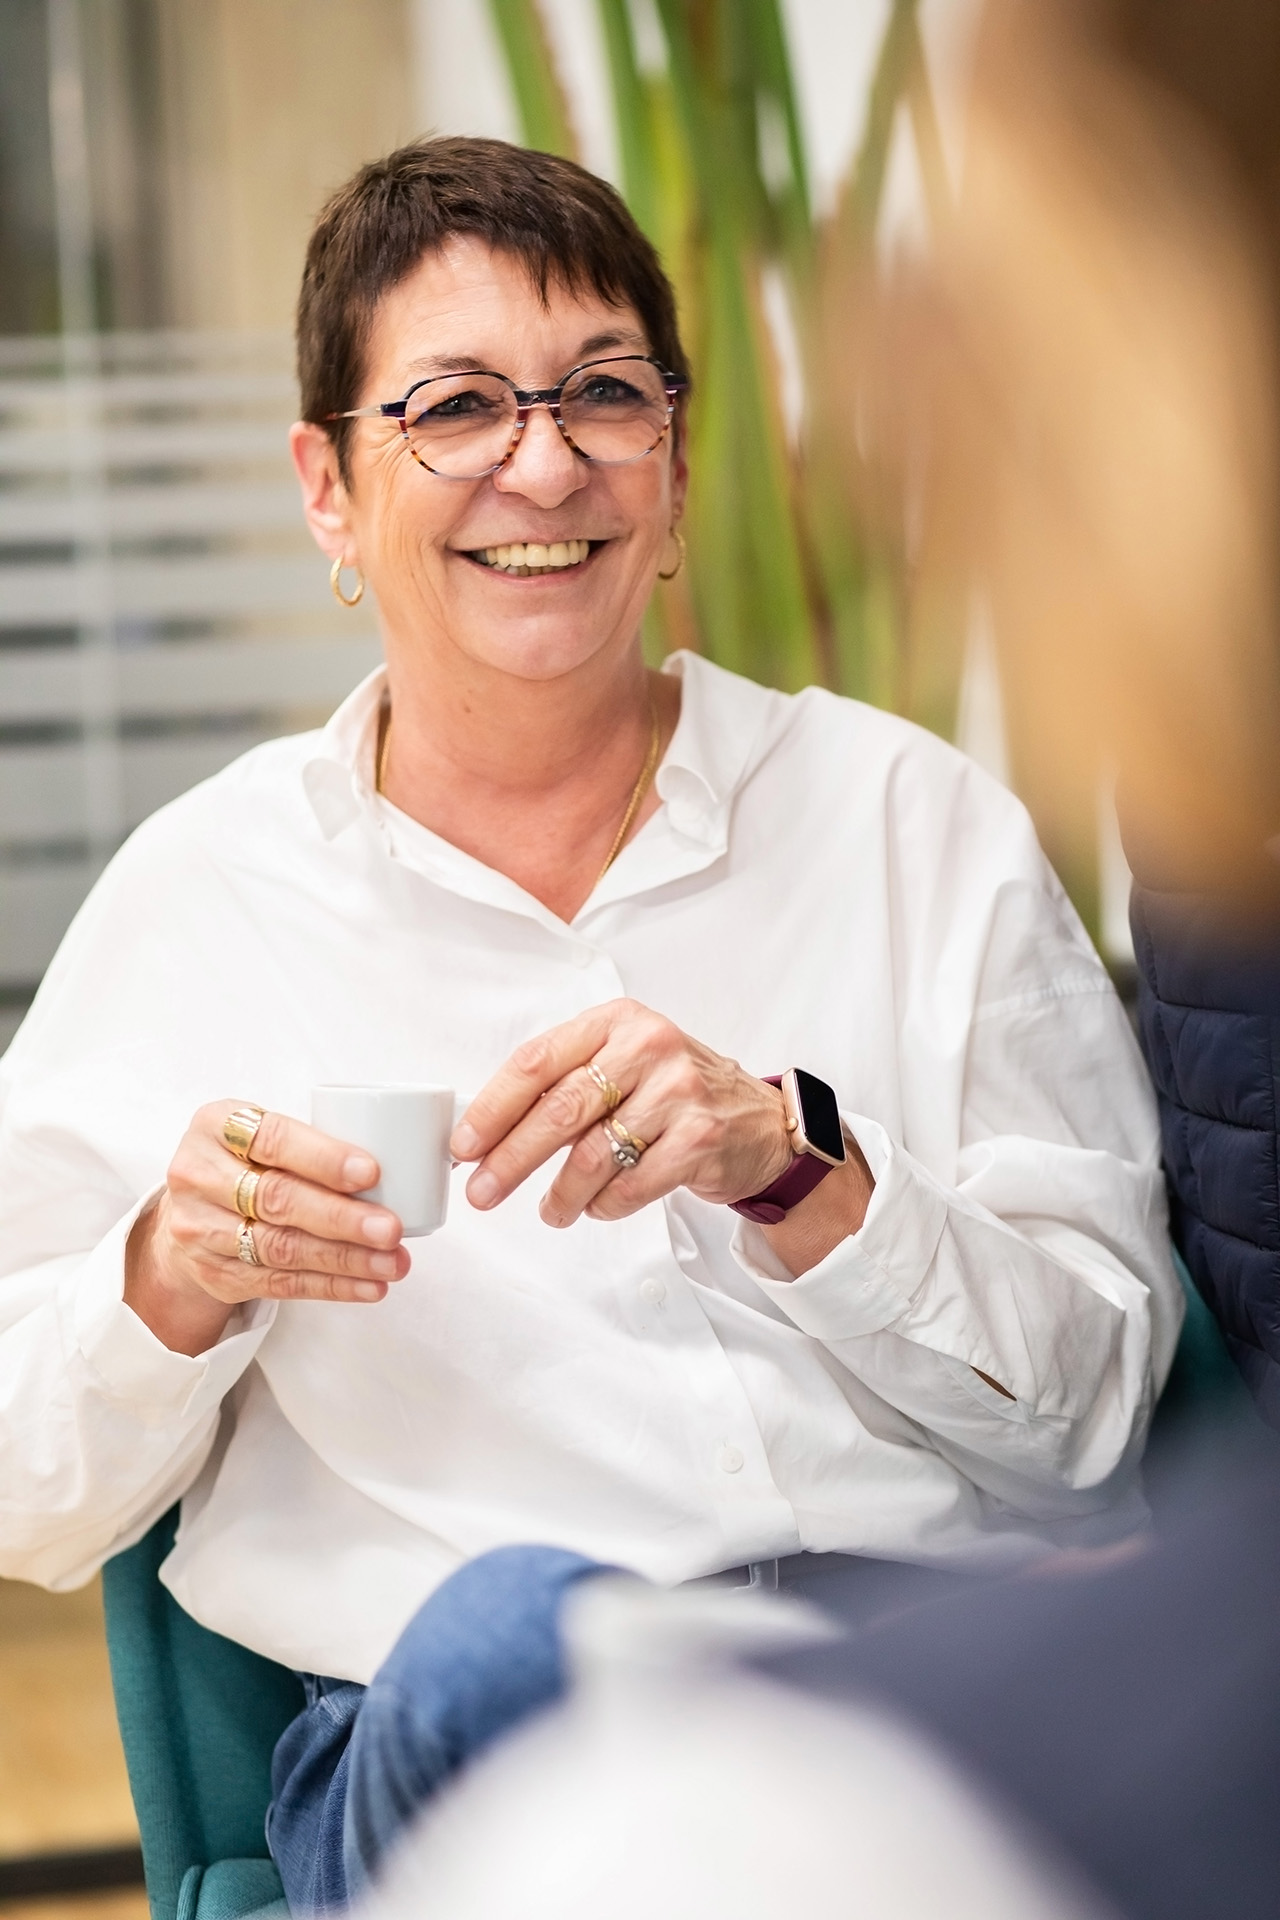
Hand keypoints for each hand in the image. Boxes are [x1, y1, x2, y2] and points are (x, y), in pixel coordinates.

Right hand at [124, 1101, 410, 1354]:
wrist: (190, 1211)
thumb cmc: (248, 1160)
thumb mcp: (263, 1132)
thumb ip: (316, 1140)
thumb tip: (411, 1157)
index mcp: (217, 1124)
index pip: (273, 1139)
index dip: (324, 1159)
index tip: (372, 1173)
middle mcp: (199, 1175)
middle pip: (277, 1199)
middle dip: (341, 1218)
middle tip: (391, 1229)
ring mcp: (201, 1229)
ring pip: (280, 1248)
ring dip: (345, 1259)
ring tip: (393, 1262)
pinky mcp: (215, 1273)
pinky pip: (279, 1283)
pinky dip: (331, 1286)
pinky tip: (369, 1285)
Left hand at [450, 999, 798, 1228]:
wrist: (760, 1122)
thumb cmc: (677, 1093)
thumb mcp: (625, 1063)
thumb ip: (568, 1082)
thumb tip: (489, 1130)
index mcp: (617, 1021)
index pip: (537, 1061)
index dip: (493, 1107)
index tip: (464, 1144)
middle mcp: (648, 1047)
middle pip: (559, 1110)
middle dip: (511, 1158)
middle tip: (482, 1190)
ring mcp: (679, 1092)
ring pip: (594, 1155)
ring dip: (561, 1194)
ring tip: (551, 1210)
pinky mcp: (700, 1138)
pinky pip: (630, 1185)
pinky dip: (604, 1204)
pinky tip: (597, 1206)